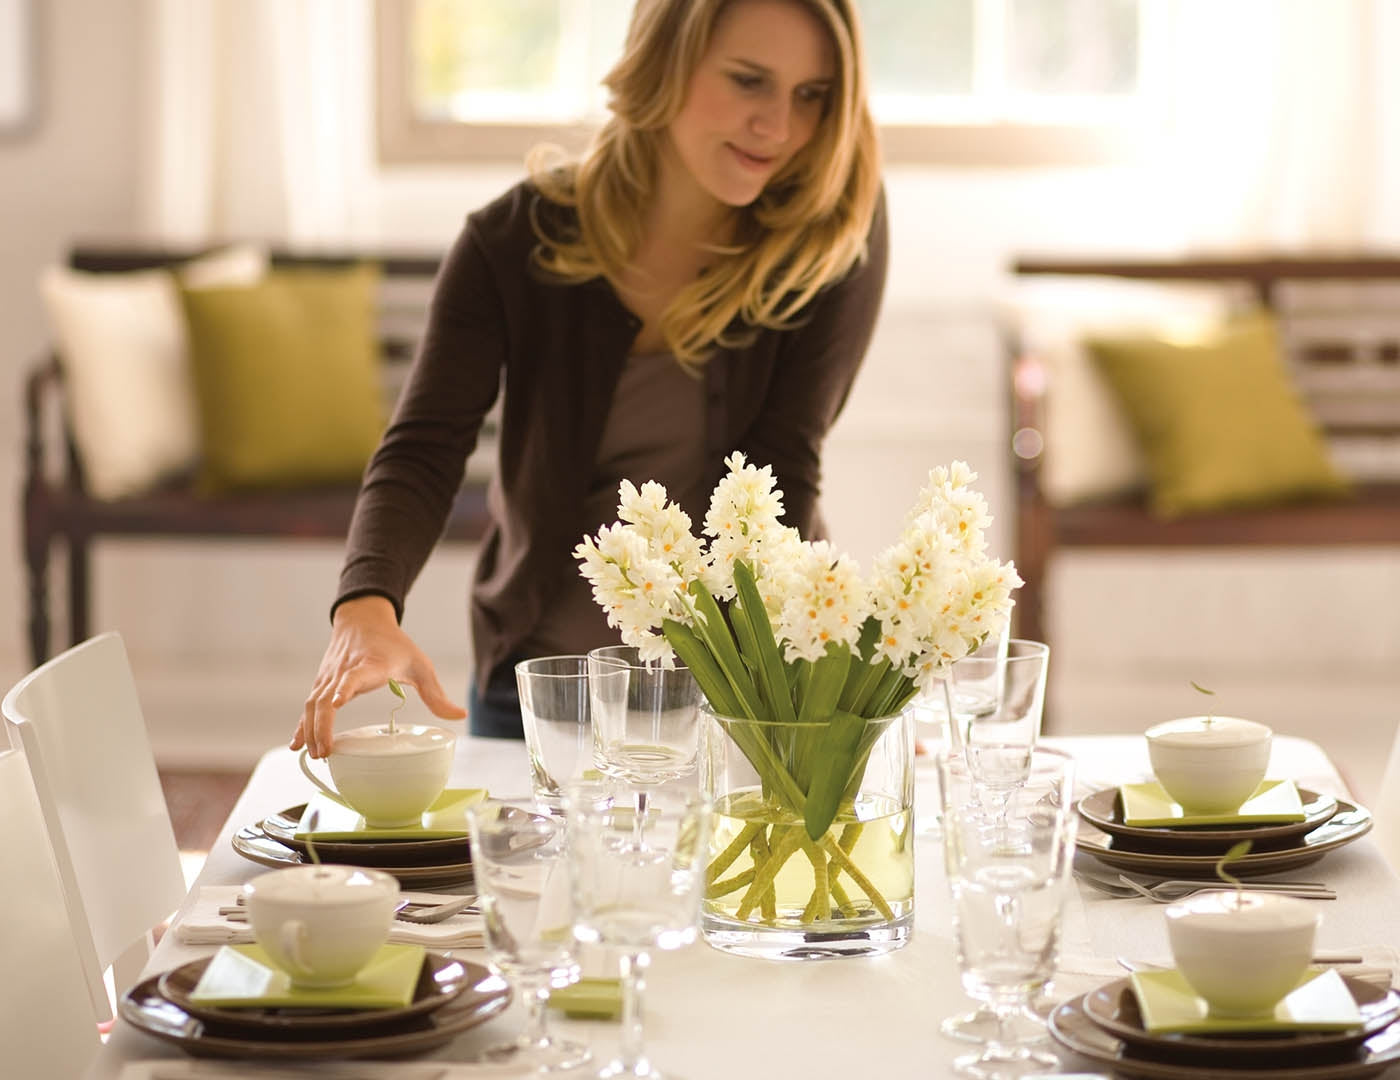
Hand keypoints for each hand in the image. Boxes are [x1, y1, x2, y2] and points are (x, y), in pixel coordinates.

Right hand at [293, 595, 466, 757]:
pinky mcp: (322, 683)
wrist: (363, 619)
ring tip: (317, 755)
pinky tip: (297, 745)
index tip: (338, 702)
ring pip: (313, 704)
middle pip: (326, 698)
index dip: (345, 688)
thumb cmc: (394, 644)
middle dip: (322, 725)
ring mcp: (329, 677)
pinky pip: (308, 706)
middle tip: (326, 752)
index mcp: (371, 665)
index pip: (354, 676)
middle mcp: (345, 671)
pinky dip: (302, 725)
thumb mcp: (420, 665)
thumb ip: (436, 694)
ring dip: (311, 730)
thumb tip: (459, 715)